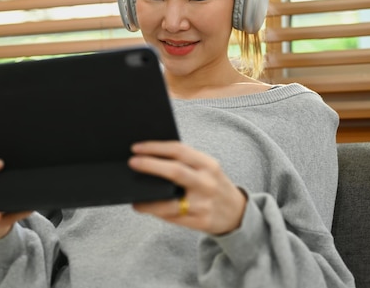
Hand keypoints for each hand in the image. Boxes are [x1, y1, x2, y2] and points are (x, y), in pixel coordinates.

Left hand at [128, 141, 245, 234]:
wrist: (238, 213)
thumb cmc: (214, 185)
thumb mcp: (207, 168)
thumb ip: (186, 162)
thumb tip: (150, 157)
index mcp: (208, 164)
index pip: (179, 150)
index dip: (155, 147)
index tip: (137, 147)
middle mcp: (207, 183)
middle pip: (174, 172)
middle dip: (150, 166)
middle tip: (132, 163)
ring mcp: (203, 204)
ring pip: (169, 202)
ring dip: (148, 199)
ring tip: (133, 194)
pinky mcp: (200, 222)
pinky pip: (172, 218)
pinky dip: (155, 211)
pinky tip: (144, 207)